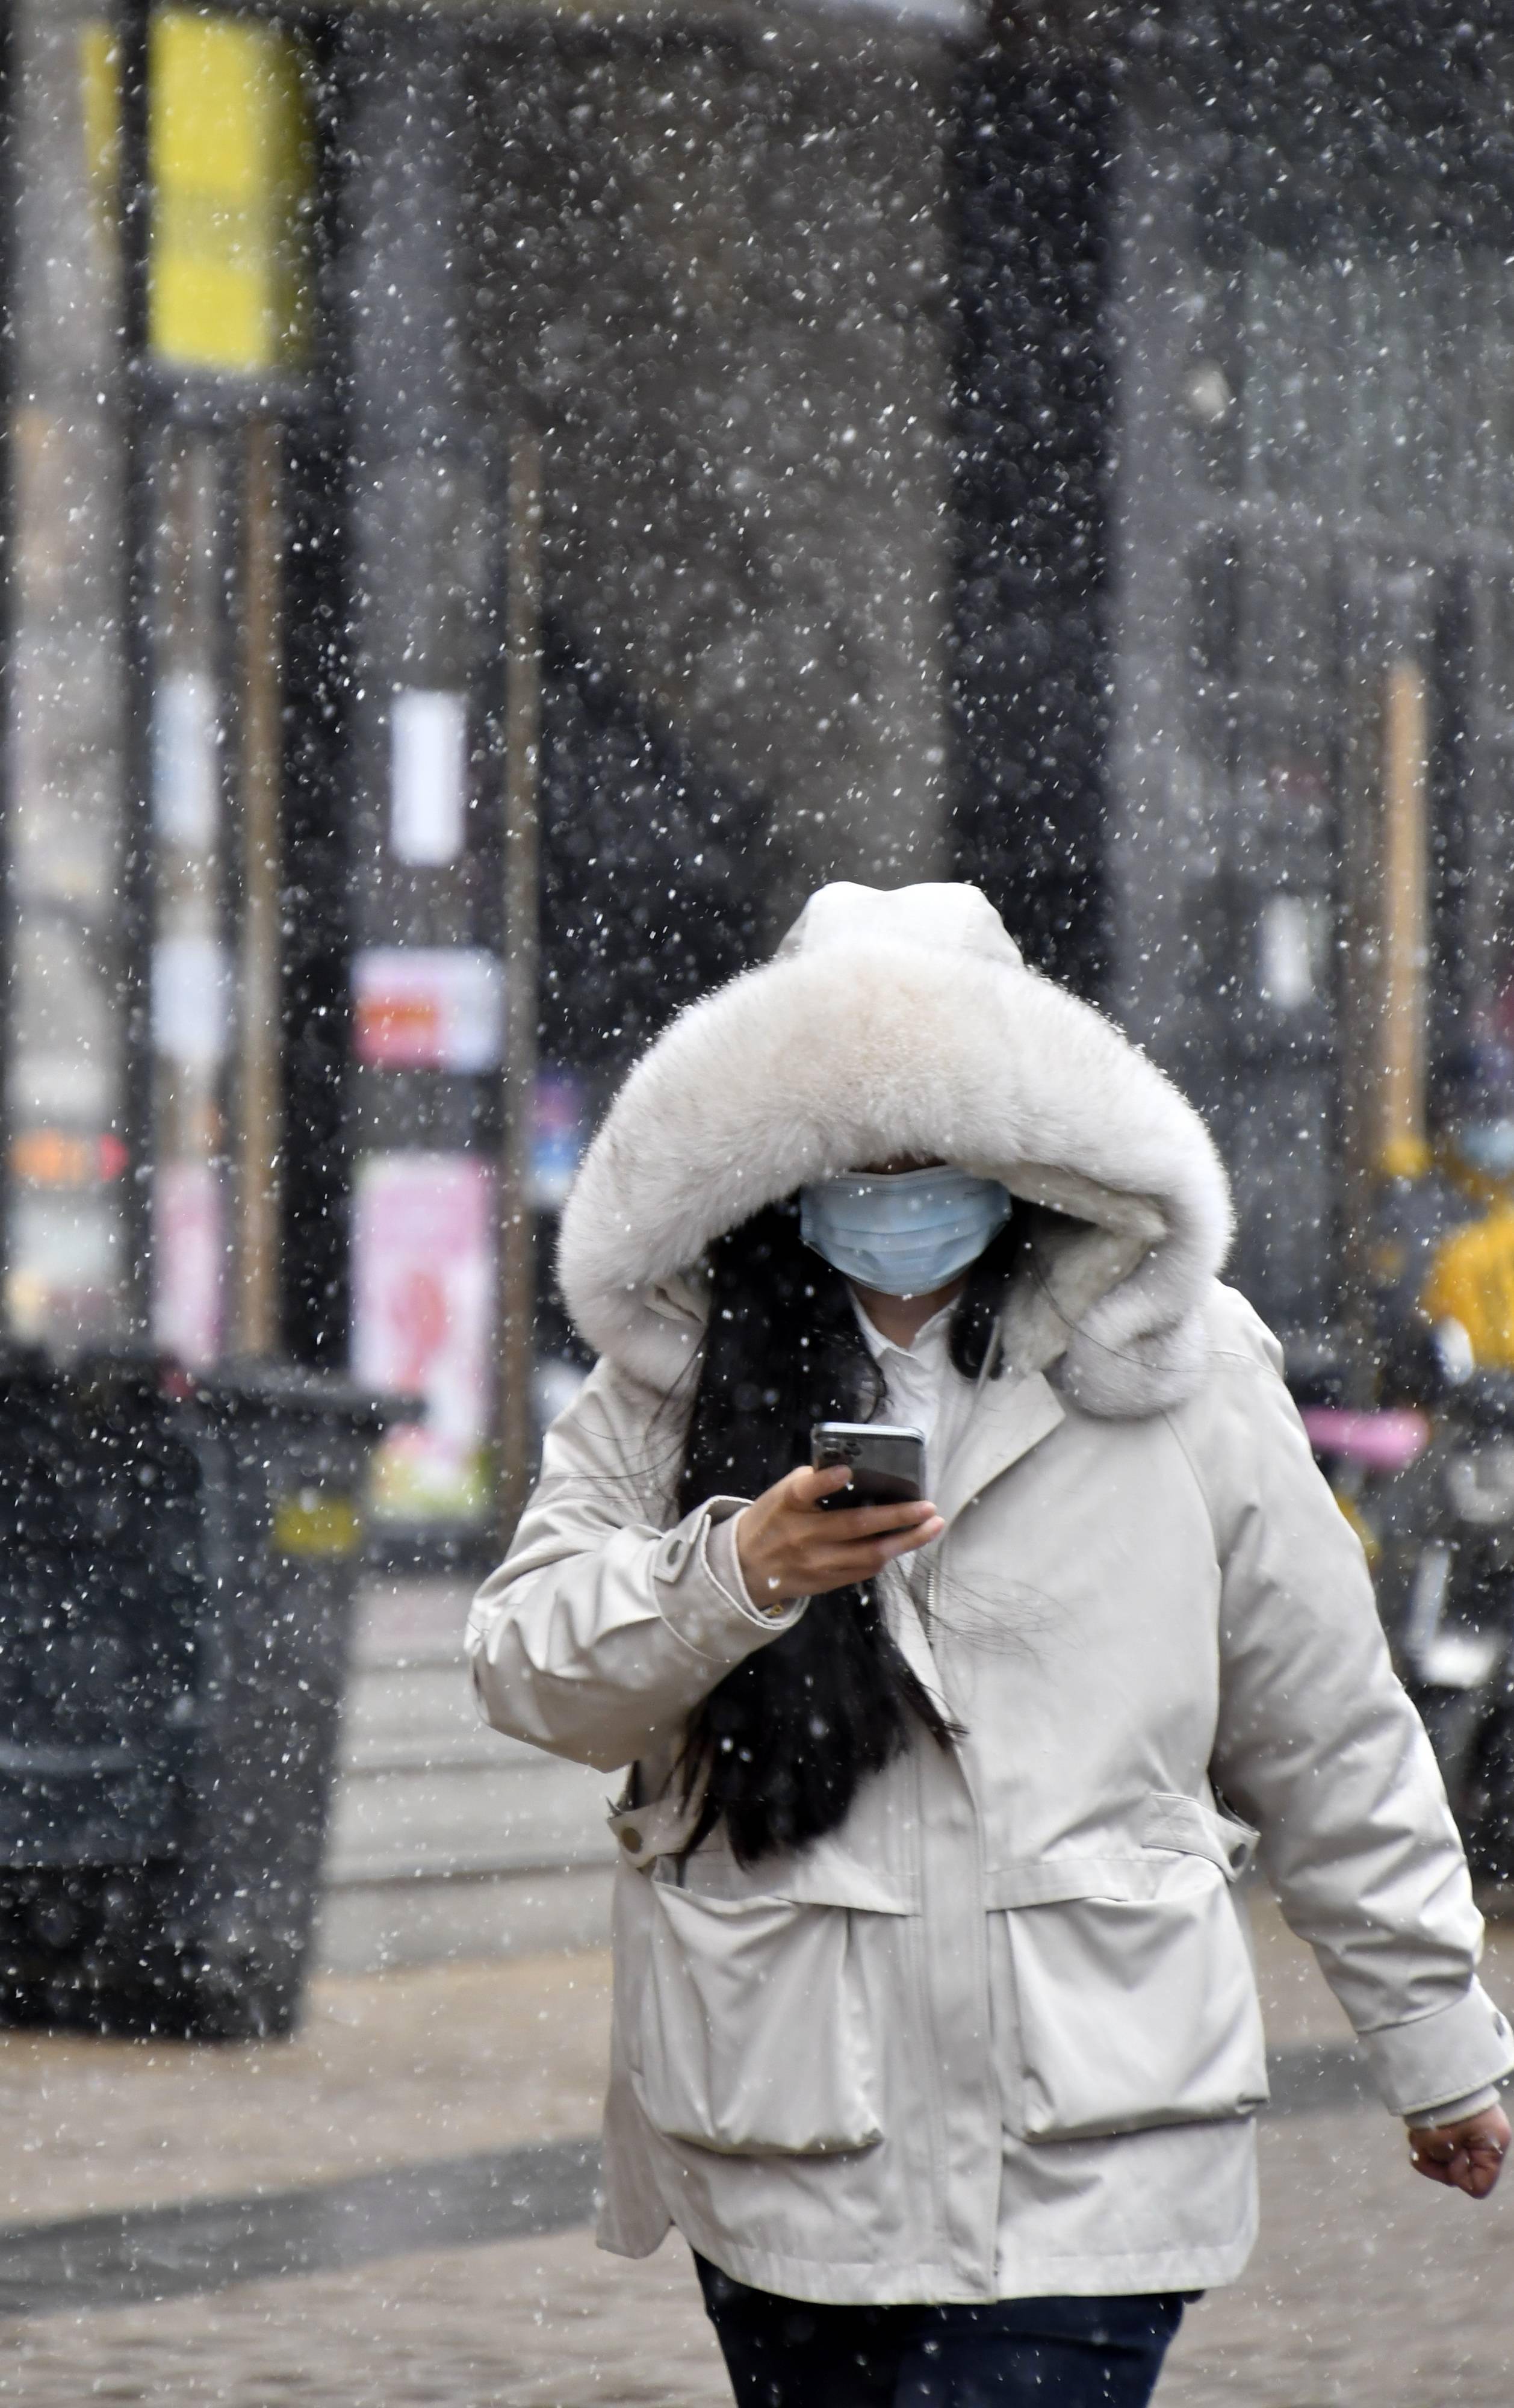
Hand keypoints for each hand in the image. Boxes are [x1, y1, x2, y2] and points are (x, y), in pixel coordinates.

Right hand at [736, 1464, 943, 1607]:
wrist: (745, 1567)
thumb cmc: (771, 1520)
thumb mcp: (781, 1495)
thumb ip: (814, 1484)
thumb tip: (855, 1474)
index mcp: (788, 1505)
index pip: (804, 1491)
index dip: (825, 1481)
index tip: (846, 1472)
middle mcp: (803, 1536)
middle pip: (855, 1527)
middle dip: (897, 1517)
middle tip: (928, 1508)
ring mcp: (817, 1563)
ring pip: (868, 1554)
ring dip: (905, 1542)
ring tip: (931, 1527)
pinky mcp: (826, 1582)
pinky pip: (864, 1569)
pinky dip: (887, 1555)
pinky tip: (906, 1542)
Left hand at [1408, 2104, 1509, 2198]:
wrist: (1438, 2063)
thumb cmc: (1445, 2104)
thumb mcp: (1440, 2137)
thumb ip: (1441, 2157)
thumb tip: (1434, 2157)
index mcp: (1493, 2146)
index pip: (1478, 2186)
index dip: (1457, 2177)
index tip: (1446, 2158)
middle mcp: (1485, 2141)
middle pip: (1457, 2170)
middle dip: (1436, 2160)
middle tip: (1420, 2145)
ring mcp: (1471, 2130)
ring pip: (1444, 2155)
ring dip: (1427, 2146)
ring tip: (1418, 2129)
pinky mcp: (1456, 2120)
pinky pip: (1439, 2139)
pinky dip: (1426, 2135)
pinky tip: (1417, 2125)